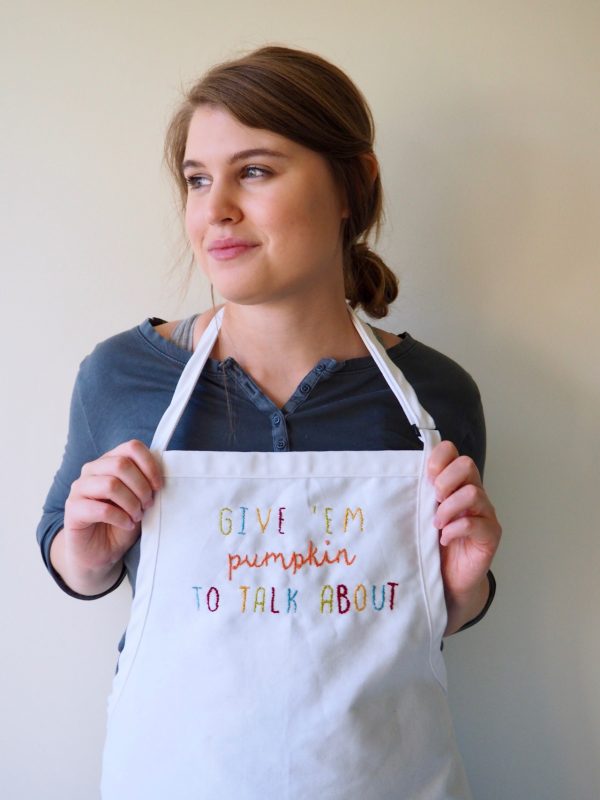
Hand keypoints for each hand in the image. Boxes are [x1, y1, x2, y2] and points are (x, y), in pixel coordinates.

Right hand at [55, 440, 161, 593]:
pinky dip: (120, 518)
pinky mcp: (73, 510)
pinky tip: (126, 525)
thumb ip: (147, 483)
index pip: (131, 447)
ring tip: (137, 516)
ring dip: (131, 503)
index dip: (149, 465)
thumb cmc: (121, 522)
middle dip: (141, 487)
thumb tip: (162, 474)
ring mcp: (79, 489)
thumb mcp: (140, 499)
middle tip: (148, 505)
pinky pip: (101, 509)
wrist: (100, 552)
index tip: (158, 486)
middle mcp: (92, 470)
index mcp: (109, 461)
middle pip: (121, 464)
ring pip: (111, 485)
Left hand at [427, 441, 500, 632]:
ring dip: (449, 508)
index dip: (440, 458)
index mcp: (456, 483)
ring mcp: (485, 513)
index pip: (453, 452)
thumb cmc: (432, 544)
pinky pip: (476, 523)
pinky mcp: (490, 535)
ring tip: (436, 524)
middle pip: (467, 464)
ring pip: (473, 493)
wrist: (448, 580)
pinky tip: (445, 539)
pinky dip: (455, 529)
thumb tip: (396, 477)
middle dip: (445, 480)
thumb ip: (418, 494)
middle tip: (434, 500)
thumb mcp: (422, 514)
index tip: (427, 477)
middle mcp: (473, 493)